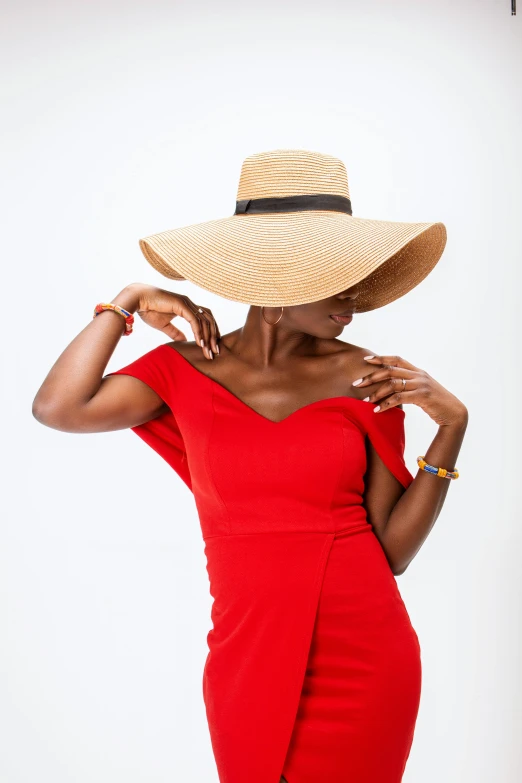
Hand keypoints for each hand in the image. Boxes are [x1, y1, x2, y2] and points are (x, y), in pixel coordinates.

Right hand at [119, 283, 220, 358]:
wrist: (137, 300)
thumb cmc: (149, 310)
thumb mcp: (164, 325)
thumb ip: (175, 333)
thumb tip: (184, 341)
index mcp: (187, 307)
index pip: (206, 319)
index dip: (211, 332)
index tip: (212, 347)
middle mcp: (190, 304)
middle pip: (209, 320)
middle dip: (213, 336)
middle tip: (215, 352)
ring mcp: (186, 303)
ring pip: (204, 321)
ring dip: (208, 337)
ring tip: (208, 350)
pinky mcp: (181, 304)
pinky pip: (194, 320)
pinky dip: (198, 332)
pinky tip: (200, 343)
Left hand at [353, 354, 467, 427]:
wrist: (455, 413)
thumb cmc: (436, 404)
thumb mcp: (422, 390)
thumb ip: (409, 386)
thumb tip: (392, 388)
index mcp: (418, 371)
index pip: (397, 359)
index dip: (381, 358)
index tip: (366, 360)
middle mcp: (419, 375)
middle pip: (390, 370)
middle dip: (371, 376)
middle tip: (356, 383)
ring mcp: (421, 384)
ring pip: (393, 384)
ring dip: (376, 393)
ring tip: (365, 401)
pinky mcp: (423, 396)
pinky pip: (399, 398)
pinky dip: (386, 404)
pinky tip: (377, 410)